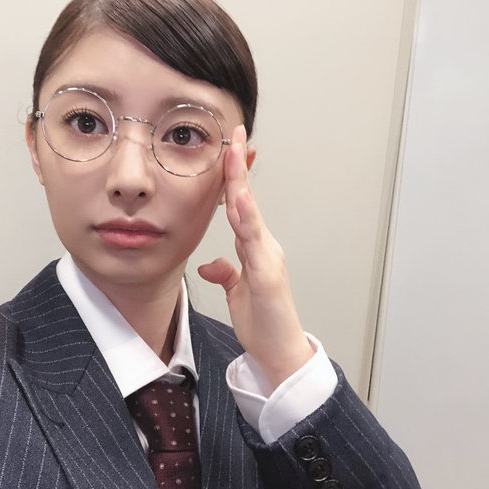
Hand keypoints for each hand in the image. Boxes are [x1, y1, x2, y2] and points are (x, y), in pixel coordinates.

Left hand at [198, 125, 313, 387]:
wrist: (280, 355)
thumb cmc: (262, 323)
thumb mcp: (237, 293)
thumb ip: (226, 273)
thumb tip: (208, 265)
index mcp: (255, 248)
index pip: (241, 207)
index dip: (234, 178)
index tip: (228, 149)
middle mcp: (264, 247)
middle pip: (247, 201)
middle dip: (239, 167)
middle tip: (234, 133)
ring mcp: (268, 259)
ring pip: (251, 214)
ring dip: (241, 183)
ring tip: (233, 152)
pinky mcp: (268, 275)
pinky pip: (253, 242)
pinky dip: (246, 218)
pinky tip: (236, 199)